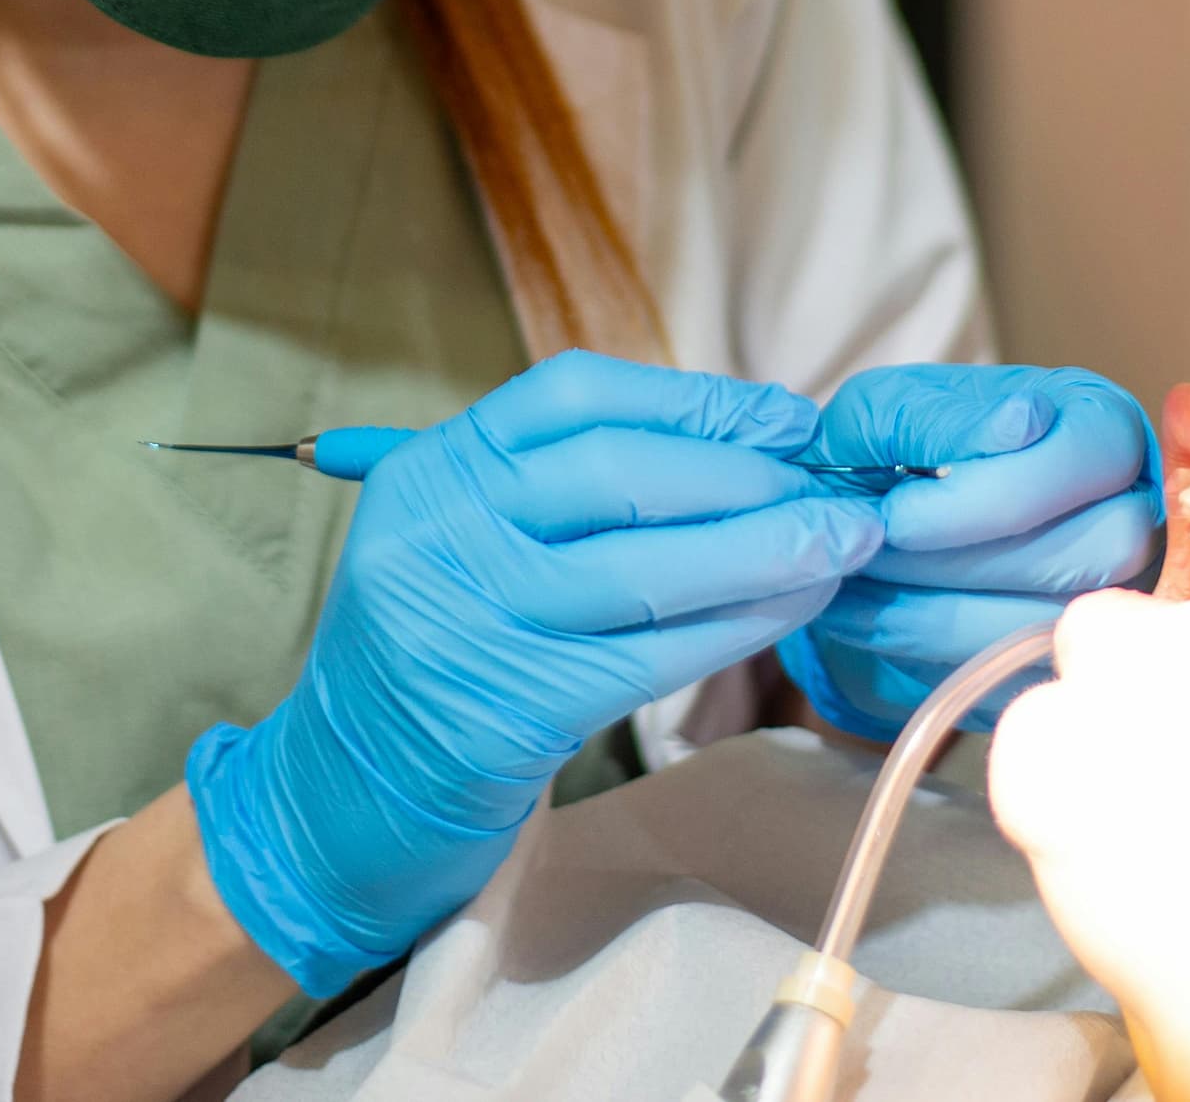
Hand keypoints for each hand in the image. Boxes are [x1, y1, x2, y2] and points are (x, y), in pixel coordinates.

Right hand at [186, 351, 882, 994]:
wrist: (343, 794)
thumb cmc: (438, 650)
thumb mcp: (462, 537)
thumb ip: (557, 485)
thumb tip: (734, 439)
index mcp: (434, 468)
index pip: (574, 395)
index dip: (693, 398)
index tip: (786, 418)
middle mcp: (442, 530)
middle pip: (619, 473)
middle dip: (745, 475)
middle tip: (839, 488)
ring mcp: (470, 621)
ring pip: (645, 568)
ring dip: (764, 551)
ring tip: (847, 545)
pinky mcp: (511, 709)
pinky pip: (650, 655)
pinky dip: (736, 627)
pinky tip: (796, 610)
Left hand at [778, 363, 1160, 738]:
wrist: (844, 529)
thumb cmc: (880, 453)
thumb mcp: (889, 409)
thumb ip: (947, 417)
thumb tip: (1024, 421)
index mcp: (1100, 427)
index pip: (1096, 455)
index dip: (999, 492)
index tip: (900, 513)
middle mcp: (1131, 509)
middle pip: (1105, 547)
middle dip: (972, 559)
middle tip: (881, 548)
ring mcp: (1109, 594)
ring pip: (1058, 620)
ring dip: (938, 610)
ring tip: (865, 577)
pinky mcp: (1061, 659)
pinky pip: (1020, 677)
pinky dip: (932, 652)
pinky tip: (879, 617)